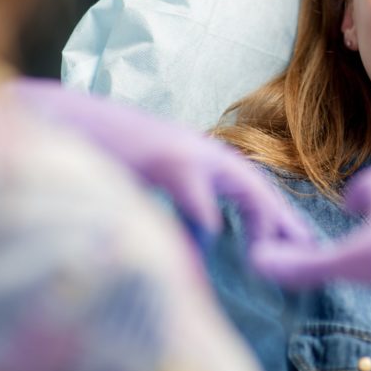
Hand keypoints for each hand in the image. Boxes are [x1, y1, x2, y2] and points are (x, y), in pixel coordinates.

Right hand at [8, 77, 312, 244]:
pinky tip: (214, 233)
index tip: (299, 243)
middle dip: (283, 219)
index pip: (250, 188)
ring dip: (259, 214)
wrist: (62, 120)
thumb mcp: (152, 190)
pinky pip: (191, 186)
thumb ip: (182, 213)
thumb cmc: (104, 159)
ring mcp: (182, 150)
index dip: (275, 216)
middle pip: (256, 185)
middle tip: (308, 249)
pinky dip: (203, 209)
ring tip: (270, 249)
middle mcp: (200, 152)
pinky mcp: (159, 155)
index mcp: (200, 160)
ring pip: (238, 182)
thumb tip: (206, 243)